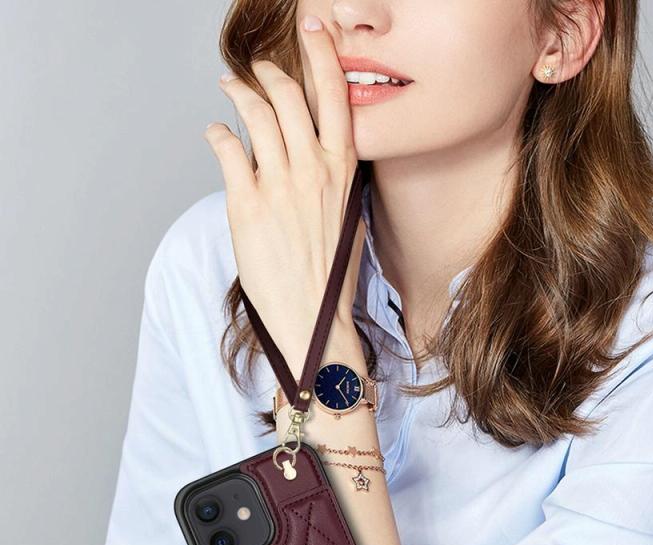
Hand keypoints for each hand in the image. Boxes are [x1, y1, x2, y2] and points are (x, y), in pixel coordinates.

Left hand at [204, 14, 362, 376]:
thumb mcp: (349, 222)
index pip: (336, 97)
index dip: (323, 55)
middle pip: (289, 95)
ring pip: (256, 113)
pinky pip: (227, 148)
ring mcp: (279, 184)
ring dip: (238, 91)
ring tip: (230, 87)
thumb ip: (336, 184)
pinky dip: (217, 133)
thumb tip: (323, 164)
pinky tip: (215, 134)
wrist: (313, 318)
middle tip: (256, 70)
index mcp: (343, 172)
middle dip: (269, 72)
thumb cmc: (331, 278)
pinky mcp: (247, 203)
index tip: (314, 29)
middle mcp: (313, 169)